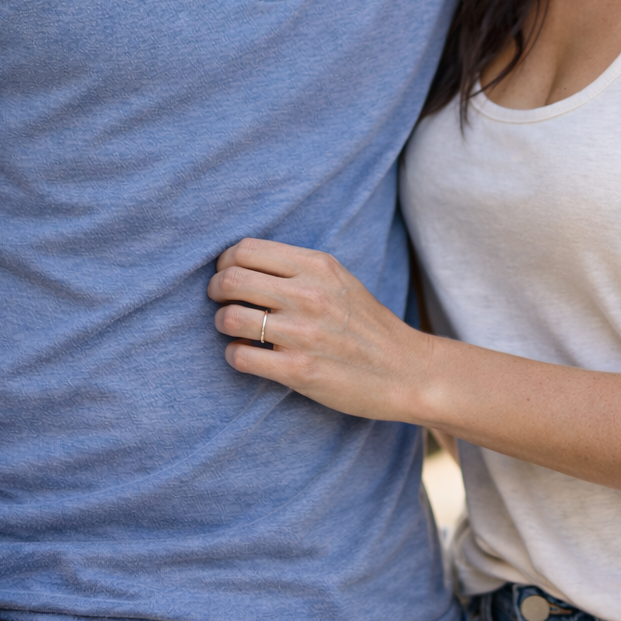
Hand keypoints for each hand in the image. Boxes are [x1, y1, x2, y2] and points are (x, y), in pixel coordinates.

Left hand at [208, 239, 431, 421]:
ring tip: (235, 330)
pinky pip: (240, 356)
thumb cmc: (367, 324)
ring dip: (223, 323)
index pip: (246, 249)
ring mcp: (303, 334)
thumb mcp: (339, 280)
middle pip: (231, 278)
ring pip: (229, 317)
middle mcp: (309, 295)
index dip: (226, 262)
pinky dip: (234, 355)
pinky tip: (247, 355)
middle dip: (215, 289)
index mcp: (318, 265)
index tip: (228, 274)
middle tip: (220, 300)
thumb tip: (242, 264)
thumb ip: (297, 269)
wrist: (405, 370)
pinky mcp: (298, 371)